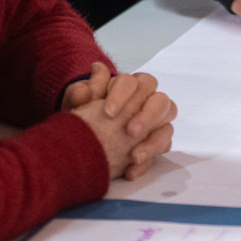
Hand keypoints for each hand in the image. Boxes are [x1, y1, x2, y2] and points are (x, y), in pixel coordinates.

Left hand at [65, 63, 175, 178]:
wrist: (73, 143)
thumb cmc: (78, 117)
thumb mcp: (75, 104)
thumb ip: (85, 88)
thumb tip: (97, 68)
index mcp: (128, 87)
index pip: (136, 83)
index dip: (125, 95)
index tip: (109, 113)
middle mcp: (145, 104)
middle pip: (161, 101)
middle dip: (148, 116)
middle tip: (131, 131)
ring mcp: (152, 126)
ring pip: (167, 127)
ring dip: (154, 142)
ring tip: (134, 157)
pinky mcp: (151, 147)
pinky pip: (159, 154)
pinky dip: (146, 163)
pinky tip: (130, 171)